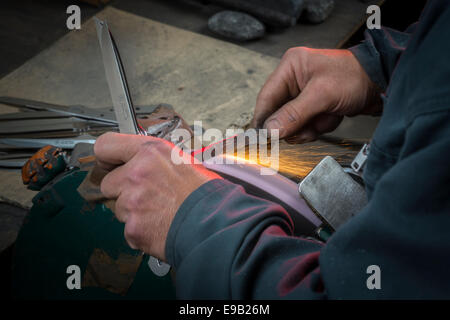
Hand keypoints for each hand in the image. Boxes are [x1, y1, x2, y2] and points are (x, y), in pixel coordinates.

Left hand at [94, 132, 221, 260]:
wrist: (216, 223)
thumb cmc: (206, 193)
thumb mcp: (182, 160)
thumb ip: (154, 160)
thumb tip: (140, 162)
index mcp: (150, 152)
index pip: (106, 145)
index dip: (106, 157)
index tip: (108, 164)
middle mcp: (137, 173)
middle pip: (108, 183)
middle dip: (122, 191)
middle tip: (146, 195)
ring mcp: (132, 202)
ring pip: (119, 208)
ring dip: (134, 212)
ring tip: (160, 211)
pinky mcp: (133, 228)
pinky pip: (128, 229)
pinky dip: (141, 231)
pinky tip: (160, 225)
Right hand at [251, 47, 381, 142]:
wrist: (383, 83)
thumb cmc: (355, 77)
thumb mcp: (322, 95)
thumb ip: (293, 114)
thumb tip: (270, 130)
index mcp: (290, 68)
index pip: (266, 98)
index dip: (263, 120)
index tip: (262, 139)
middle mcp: (294, 80)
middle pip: (279, 114)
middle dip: (295, 125)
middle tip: (308, 127)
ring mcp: (305, 94)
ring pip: (293, 123)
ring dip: (310, 127)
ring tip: (325, 118)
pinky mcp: (315, 105)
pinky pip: (307, 125)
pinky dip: (320, 126)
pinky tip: (332, 116)